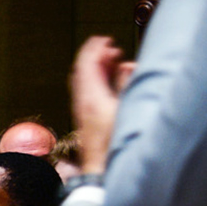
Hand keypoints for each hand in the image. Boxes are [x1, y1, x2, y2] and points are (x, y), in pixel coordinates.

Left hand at [68, 34, 132, 174]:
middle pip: (81, 70)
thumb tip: (124, 66)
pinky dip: (92, 79)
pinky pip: (84, 90)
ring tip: (109, 59)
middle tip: (108, 46)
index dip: (93, 49)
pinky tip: (104, 79)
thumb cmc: (114, 140)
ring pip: (81, 80)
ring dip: (93, 66)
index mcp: (90, 96)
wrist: (100, 166)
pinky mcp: (83, 117)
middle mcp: (81, 101)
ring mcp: (80, 109)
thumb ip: (125, 84)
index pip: (85, 65)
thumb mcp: (126, 108)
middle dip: (94, 55)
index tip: (102, 39)